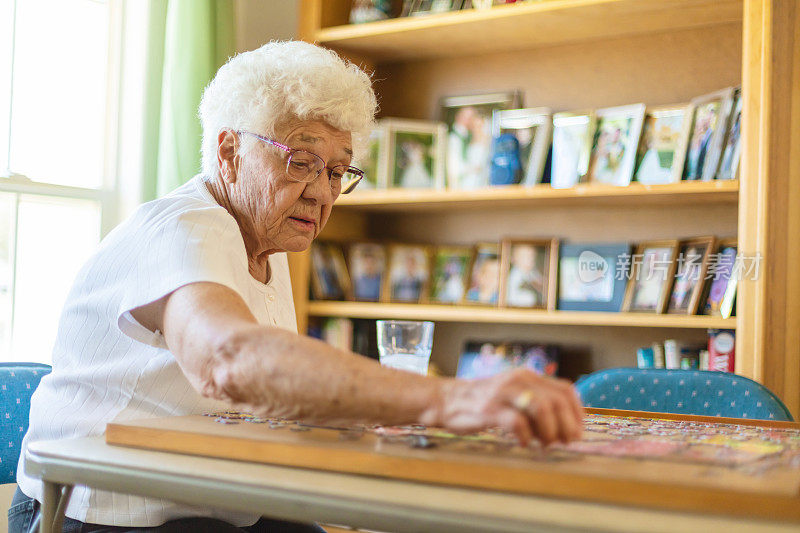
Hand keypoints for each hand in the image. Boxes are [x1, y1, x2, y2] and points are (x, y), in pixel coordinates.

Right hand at [432, 369, 583, 446]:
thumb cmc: (484, 402)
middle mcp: (518, 380)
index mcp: (528, 376)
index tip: (577, 431)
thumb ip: (536, 402)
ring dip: (549, 431)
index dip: (577, 413)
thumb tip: (566, 427)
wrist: (447, 399)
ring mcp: (503, 394)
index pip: (565, 390)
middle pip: (556, 400)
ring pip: (541, 408)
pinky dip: (525, 437)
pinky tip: (522, 443)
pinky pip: (517, 423)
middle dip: (567, 426)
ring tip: (545, 444)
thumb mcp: (513, 393)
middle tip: (565, 443)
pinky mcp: (489, 409)